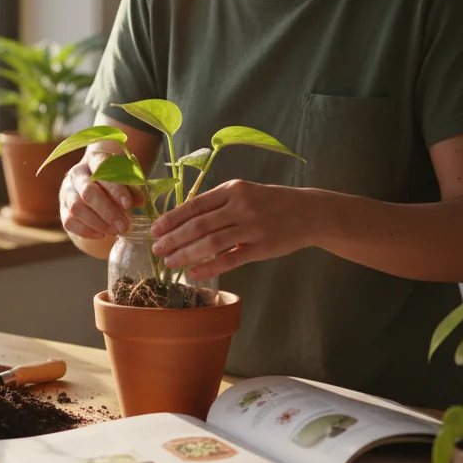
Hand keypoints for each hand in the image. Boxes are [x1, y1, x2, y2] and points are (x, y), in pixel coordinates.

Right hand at [59, 148, 144, 239]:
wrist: (95, 186)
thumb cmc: (114, 183)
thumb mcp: (126, 181)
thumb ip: (133, 190)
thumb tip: (140, 201)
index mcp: (94, 160)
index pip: (102, 170)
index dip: (115, 188)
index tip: (128, 205)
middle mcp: (77, 174)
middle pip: (88, 192)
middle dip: (108, 212)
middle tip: (124, 226)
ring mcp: (67, 191)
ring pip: (77, 208)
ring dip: (98, 223)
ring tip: (115, 231)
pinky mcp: (63, 209)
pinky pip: (69, 222)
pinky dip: (86, 231)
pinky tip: (101, 235)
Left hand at [148, 180, 324, 279]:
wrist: (308, 213)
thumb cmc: (271, 202)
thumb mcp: (244, 192)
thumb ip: (218, 203)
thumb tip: (183, 218)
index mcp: (233, 189)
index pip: (194, 205)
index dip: (172, 219)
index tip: (155, 229)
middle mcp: (241, 206)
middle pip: (198, 225)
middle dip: (173, 238)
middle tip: (156, 249)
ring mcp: (252, 227)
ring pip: (211, 243)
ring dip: (186, 254)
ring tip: (170, 262)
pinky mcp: (262, 247)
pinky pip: (230, 260)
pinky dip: (209, 267)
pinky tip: (193, 273)